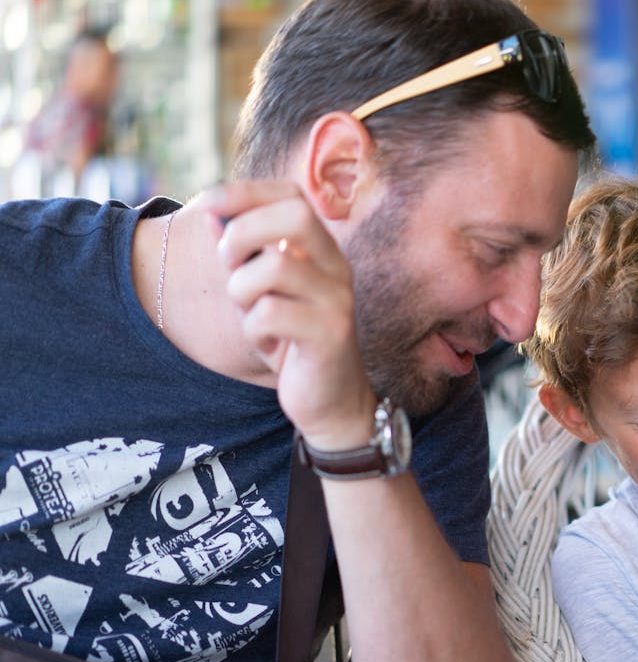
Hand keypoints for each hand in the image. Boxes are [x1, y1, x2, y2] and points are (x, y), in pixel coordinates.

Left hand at [205, 181, 376, 449]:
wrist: (331, 401)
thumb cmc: (292, 342)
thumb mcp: (263, 292)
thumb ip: (243, 254)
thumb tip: (209, 214)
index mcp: (321, 251)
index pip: (291, 196)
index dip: (246, 192)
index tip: (208, 205)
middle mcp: (336, 267)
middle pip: (296, 215)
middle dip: (245, 232)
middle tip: (229, 264)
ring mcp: (337, 299)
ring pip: (275, 266)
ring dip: (242, 290)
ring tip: (249, 314)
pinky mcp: (331, 333)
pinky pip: (272, 314)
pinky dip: (254, 330)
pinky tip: (266, 345)